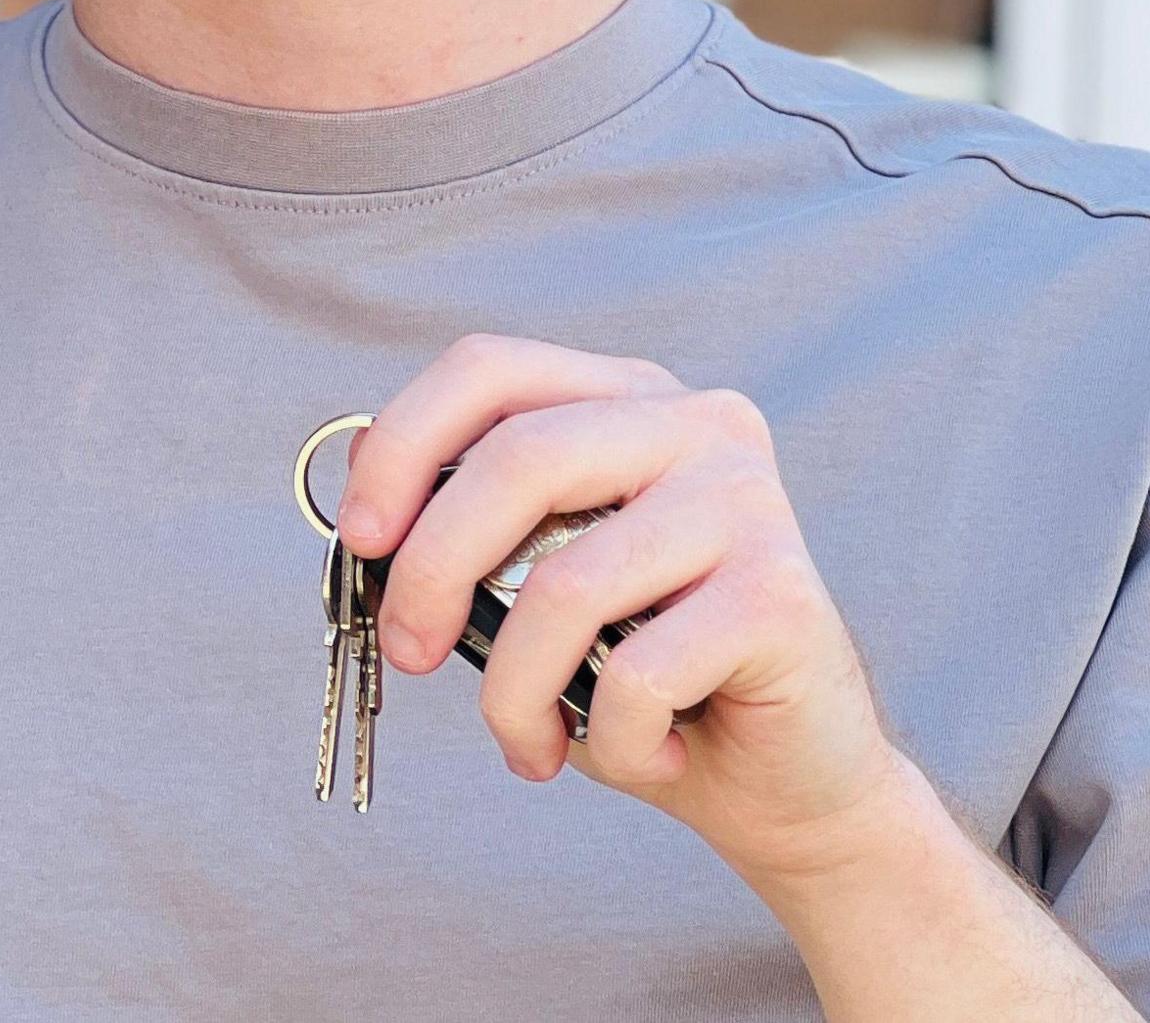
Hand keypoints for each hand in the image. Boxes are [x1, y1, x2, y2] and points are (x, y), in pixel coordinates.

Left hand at [335, 334, 916, 889]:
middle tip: (410, 654)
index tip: (360, 541)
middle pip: (518, 459)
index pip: (488, 369)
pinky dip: (615, 742)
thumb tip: (363, 496)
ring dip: (515, 693)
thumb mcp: (537, 589)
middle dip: (431, 570)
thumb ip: (473, 532)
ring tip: (529, 745)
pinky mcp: (780, 593)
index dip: (402, 446)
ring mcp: (746, 499)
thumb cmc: (646, 680)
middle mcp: (695, 423)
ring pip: (564, 586)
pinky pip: (638, 675)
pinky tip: (651, 757)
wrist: (789, 780)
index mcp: (625, 400)